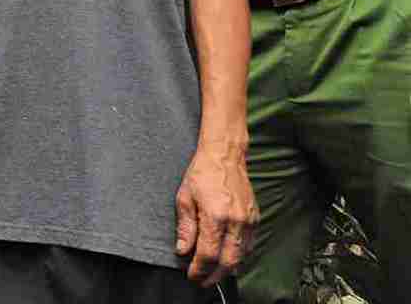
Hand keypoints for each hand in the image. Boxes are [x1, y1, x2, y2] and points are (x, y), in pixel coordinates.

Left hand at [175, 141, 257, 286]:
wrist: (225, 156)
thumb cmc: (202, 174)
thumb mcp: (184, 198)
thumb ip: (185, 228)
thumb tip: (183, 251)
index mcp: (215, 216)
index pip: (208, 254)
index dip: (199, 269)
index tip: (191, 275)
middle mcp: (235, 221)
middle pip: (228, 262)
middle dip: (214, 276)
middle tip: (202, 281)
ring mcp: (248, 221)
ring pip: (241, 256)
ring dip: (227, 269)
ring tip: (213, 274)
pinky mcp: (255, 219)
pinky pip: (249, 245)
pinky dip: (239, 256)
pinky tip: (228, 259)